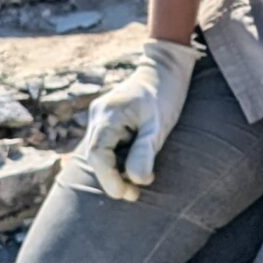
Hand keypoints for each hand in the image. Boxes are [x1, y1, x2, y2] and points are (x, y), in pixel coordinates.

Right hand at [78, 39, 199, 199]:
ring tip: (138, 182)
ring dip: (116, 170)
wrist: (166, 67)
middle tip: (135, 195)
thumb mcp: (159, 125)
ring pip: (100, 152)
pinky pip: (107, 146)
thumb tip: (136, 180)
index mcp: (107, 115)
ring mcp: (101, 117)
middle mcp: (98, 115)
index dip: (109, 179)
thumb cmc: (165, 93)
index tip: (127, 194)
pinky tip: (134, 166)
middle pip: (96, 156)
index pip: (98, 155)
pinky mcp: (108, 120)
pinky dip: (118, 160)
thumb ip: (145, 152)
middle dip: (113, 179)